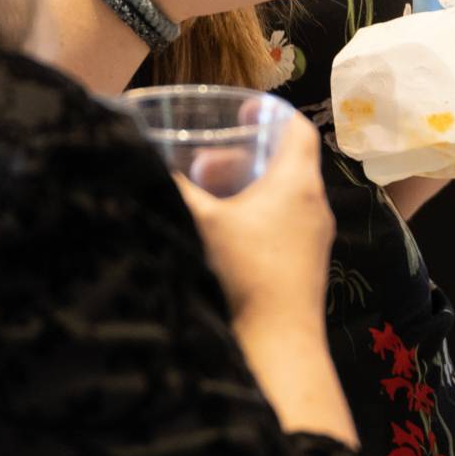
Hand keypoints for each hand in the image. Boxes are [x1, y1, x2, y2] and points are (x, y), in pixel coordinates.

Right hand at [176, 111, 334, 335]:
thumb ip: (172, 188)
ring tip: (202, 199)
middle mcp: (314, 206)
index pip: (297, 129)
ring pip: (280, 197)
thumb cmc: (244, 274)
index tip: (239, 108)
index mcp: (298, 183)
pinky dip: (251, 218)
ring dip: (243, 190)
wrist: (277, 347)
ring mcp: (312, 240)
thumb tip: (139, 162)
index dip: (269, 110)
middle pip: (283, 163)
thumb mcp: (200, 221)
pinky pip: (280, 226)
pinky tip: (216, 236)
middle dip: (240, 157)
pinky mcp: (302, 268)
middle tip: (200, 165)